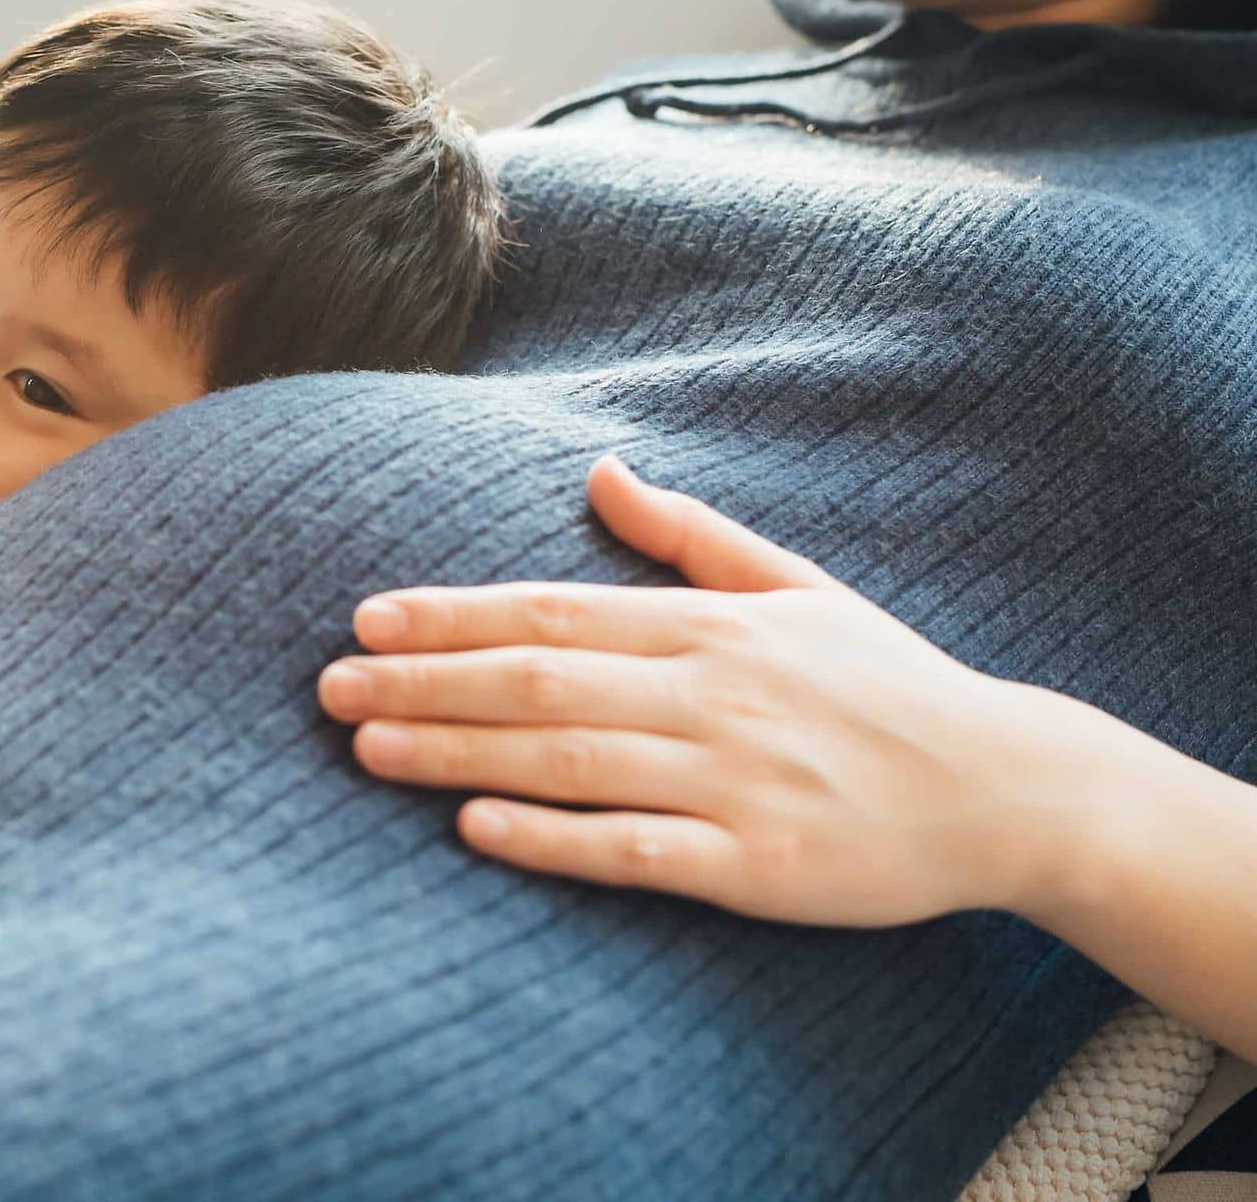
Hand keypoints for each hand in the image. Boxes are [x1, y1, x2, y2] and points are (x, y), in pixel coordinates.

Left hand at [318, 454, 1123, 927]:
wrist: (1004, 785)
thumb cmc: (884, 683)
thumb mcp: (794, 587)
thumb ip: (688, 534)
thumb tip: (601, 469)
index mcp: (709, 626)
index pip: (552, 613)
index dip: (453, 615)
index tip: (368, 617)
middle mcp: (708, 693)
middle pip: (536, 682)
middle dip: (422, 682)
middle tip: (329, 686)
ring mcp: (729, 778)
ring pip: (565, 761)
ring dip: (455, 753)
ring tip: (366, 747)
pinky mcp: (753, 862)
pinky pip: (632, 849)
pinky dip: (550, 838)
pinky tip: (474, 830)